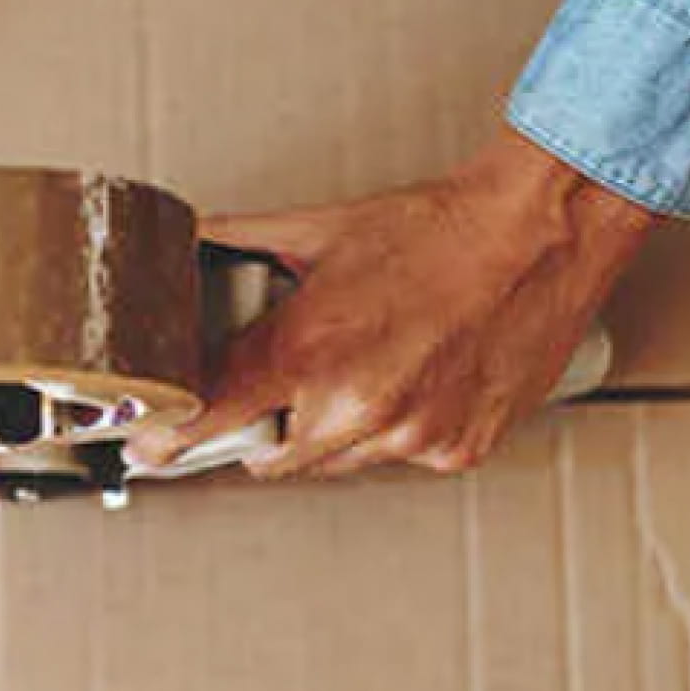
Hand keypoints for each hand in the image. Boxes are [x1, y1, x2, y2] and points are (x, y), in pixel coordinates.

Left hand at [128, 128, 656, 477]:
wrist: (539, 232)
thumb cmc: (439, 228)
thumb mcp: (318, 230)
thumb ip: (238, 247)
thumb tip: (184, 251)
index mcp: (311, 350)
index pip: (209, 418)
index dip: (169, 436)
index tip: (149, 445)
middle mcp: (359, 404)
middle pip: (267, 454)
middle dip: (261, 424)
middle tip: (278, 379)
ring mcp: (411, 436)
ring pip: (333, 462)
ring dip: (328, 428)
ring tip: (362, 362)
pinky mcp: (456, 450)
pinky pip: (396, 457)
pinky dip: (392, 429)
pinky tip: (410, 375)